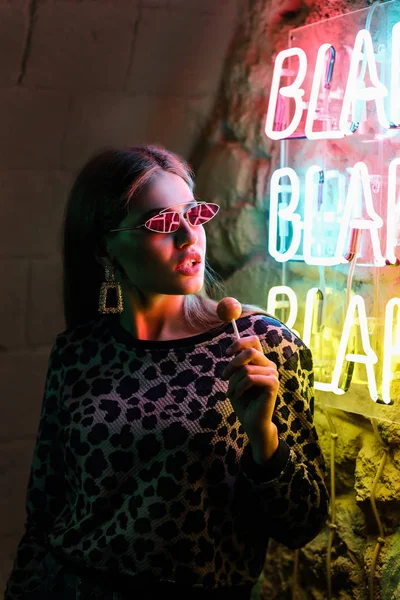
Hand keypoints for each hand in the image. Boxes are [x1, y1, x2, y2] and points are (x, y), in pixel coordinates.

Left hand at [222, 335, 279, 462]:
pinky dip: (239, 387)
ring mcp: (273, 374)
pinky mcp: (273, 384)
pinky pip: (251, 378)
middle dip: (232, 364)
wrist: (251, 422)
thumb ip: (236, 365)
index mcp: (261, 361)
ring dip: (234, 381)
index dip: (239, 343)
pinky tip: (237, 395)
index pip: (253, 341)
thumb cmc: (243, 400)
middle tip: (224, 376)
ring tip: (231, 392)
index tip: (227, 353)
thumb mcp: (235, 379)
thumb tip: (233, 351)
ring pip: (246, 368)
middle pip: (250, 351)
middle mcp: (269, 365)